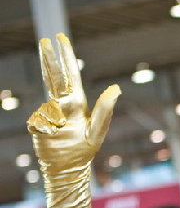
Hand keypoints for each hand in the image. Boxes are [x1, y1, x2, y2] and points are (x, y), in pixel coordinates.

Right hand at [26, 34, 120, 172]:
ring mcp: (48, 113)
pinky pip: (37, 121)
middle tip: (46, 40)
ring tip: (61, 133)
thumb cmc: (84, 152)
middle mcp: (62, 104)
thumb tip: (116, 88)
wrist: (66, 169)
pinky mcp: (36, 123)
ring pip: (46, 105)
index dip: (65, 56)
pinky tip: (51, 137)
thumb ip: (104, 111)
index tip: (60, 38)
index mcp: (77, 103)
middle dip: (50, 58)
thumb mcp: (96, 133)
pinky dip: (44, 129)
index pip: (70, 75)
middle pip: (54, 77)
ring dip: (53, 120)